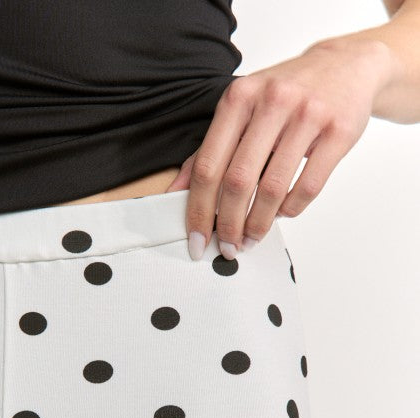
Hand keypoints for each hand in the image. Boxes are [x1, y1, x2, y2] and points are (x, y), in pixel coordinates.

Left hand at [165, 36, 394, 259]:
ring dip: (259, 224)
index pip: (208, 165)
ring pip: (273, 188)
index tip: (196, 238)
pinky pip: (307, 187)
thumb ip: (210, 148)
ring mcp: (307, 115)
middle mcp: (271, 102)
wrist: (345, 66)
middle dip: (229, 224)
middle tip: (228, 247)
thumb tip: (177, 192)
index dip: (199, 210)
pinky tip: (281, 213)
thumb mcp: (243, 109)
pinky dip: (290, 210)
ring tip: (252, 238)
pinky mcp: (337, 132)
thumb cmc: (286, 94)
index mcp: (239, 97)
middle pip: (238, 181)